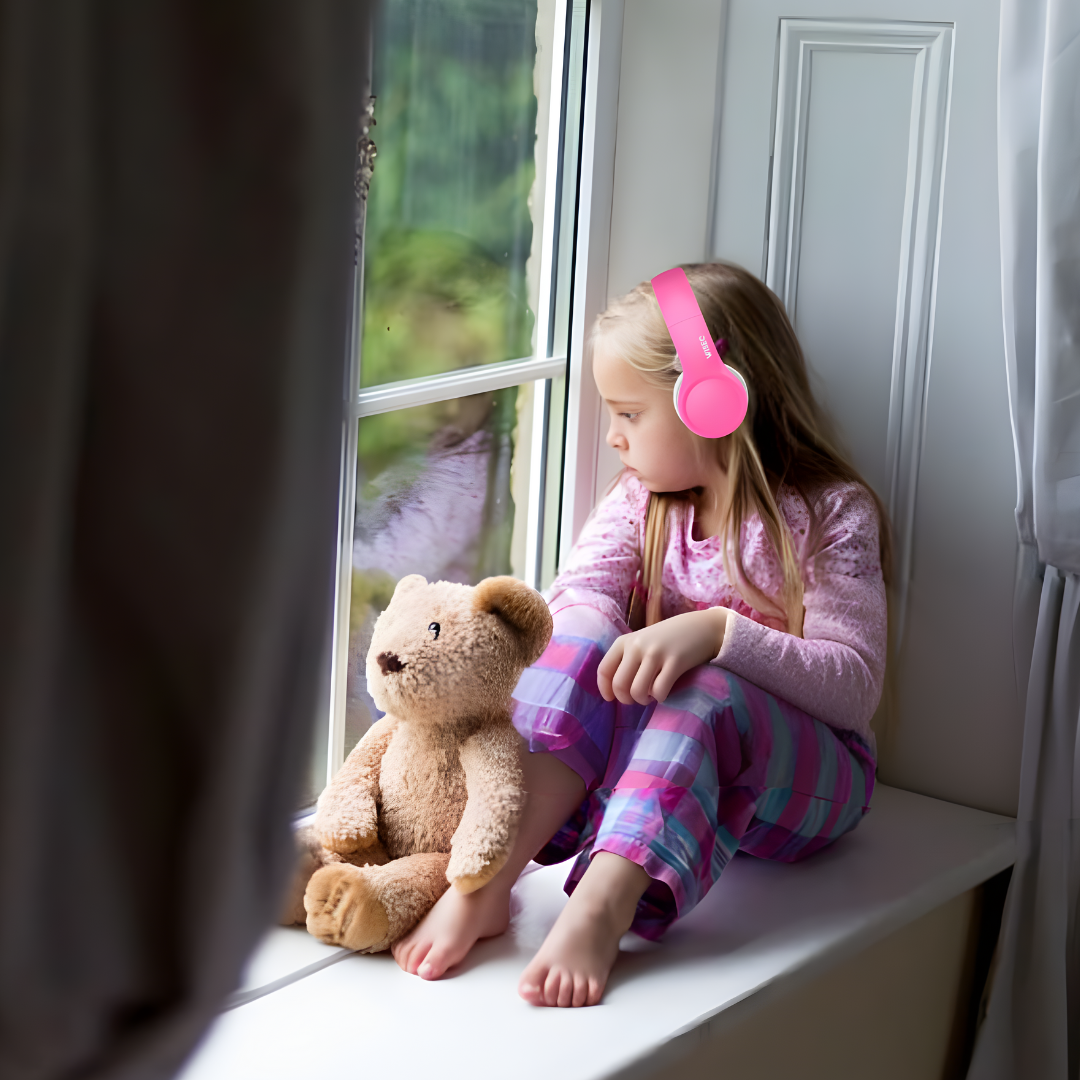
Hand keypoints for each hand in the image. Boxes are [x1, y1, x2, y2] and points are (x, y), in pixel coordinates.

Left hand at [597, 608, 731, 704]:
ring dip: (643, 700)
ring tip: (650, 695)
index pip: (604, 669)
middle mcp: (637, 646)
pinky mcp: (675, 661)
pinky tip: (663, 692)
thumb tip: (614, 688)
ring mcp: (656, 653)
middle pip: (619, 685)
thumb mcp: (642, 641)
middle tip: (637, 698)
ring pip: (637, 691)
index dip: (605, 689)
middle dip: (626, 699)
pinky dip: (659, 697)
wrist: (702, 627)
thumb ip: (627, 658)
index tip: (611, 698)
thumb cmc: (669, 638)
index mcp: (625, 641)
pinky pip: (659, 691)